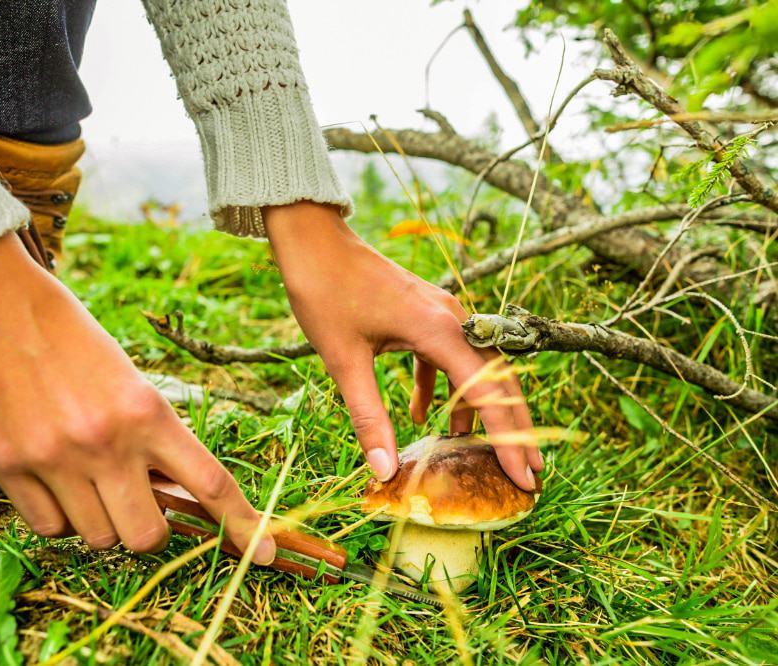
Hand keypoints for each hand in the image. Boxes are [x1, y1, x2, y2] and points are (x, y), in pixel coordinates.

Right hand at [0, 233, 274, 562]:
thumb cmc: (61, 328)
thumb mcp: (124, 374)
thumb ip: (148, 433)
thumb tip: (168, 490)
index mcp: (148, 409)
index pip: (211, 483)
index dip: (244, 526)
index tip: (267, 553)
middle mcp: (107, 442)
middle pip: (149, 536)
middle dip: (150, 527)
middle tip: (136, 498)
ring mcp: (54, 458)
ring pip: (98, 538)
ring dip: (99, 518)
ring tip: (82, 473)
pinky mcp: (6, 467)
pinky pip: (49, 528)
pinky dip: (58, 516)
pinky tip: (50, 477)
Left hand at [264, 202, 541, 490]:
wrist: (313, 241)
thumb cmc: (324, 294)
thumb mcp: (343, 362)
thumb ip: (368, 417)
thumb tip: (384, 471)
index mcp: (439, 330)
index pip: (489, 392)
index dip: (509, 438)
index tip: (525, 477)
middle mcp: (452, 319)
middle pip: (498, 380)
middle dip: (513, 428)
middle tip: (529, 475)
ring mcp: (441, 313)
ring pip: (475, 367)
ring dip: (479, 408)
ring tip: (479, 451)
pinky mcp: (424, 313)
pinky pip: (447, 355)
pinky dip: (442, 386)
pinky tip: (420, 414)